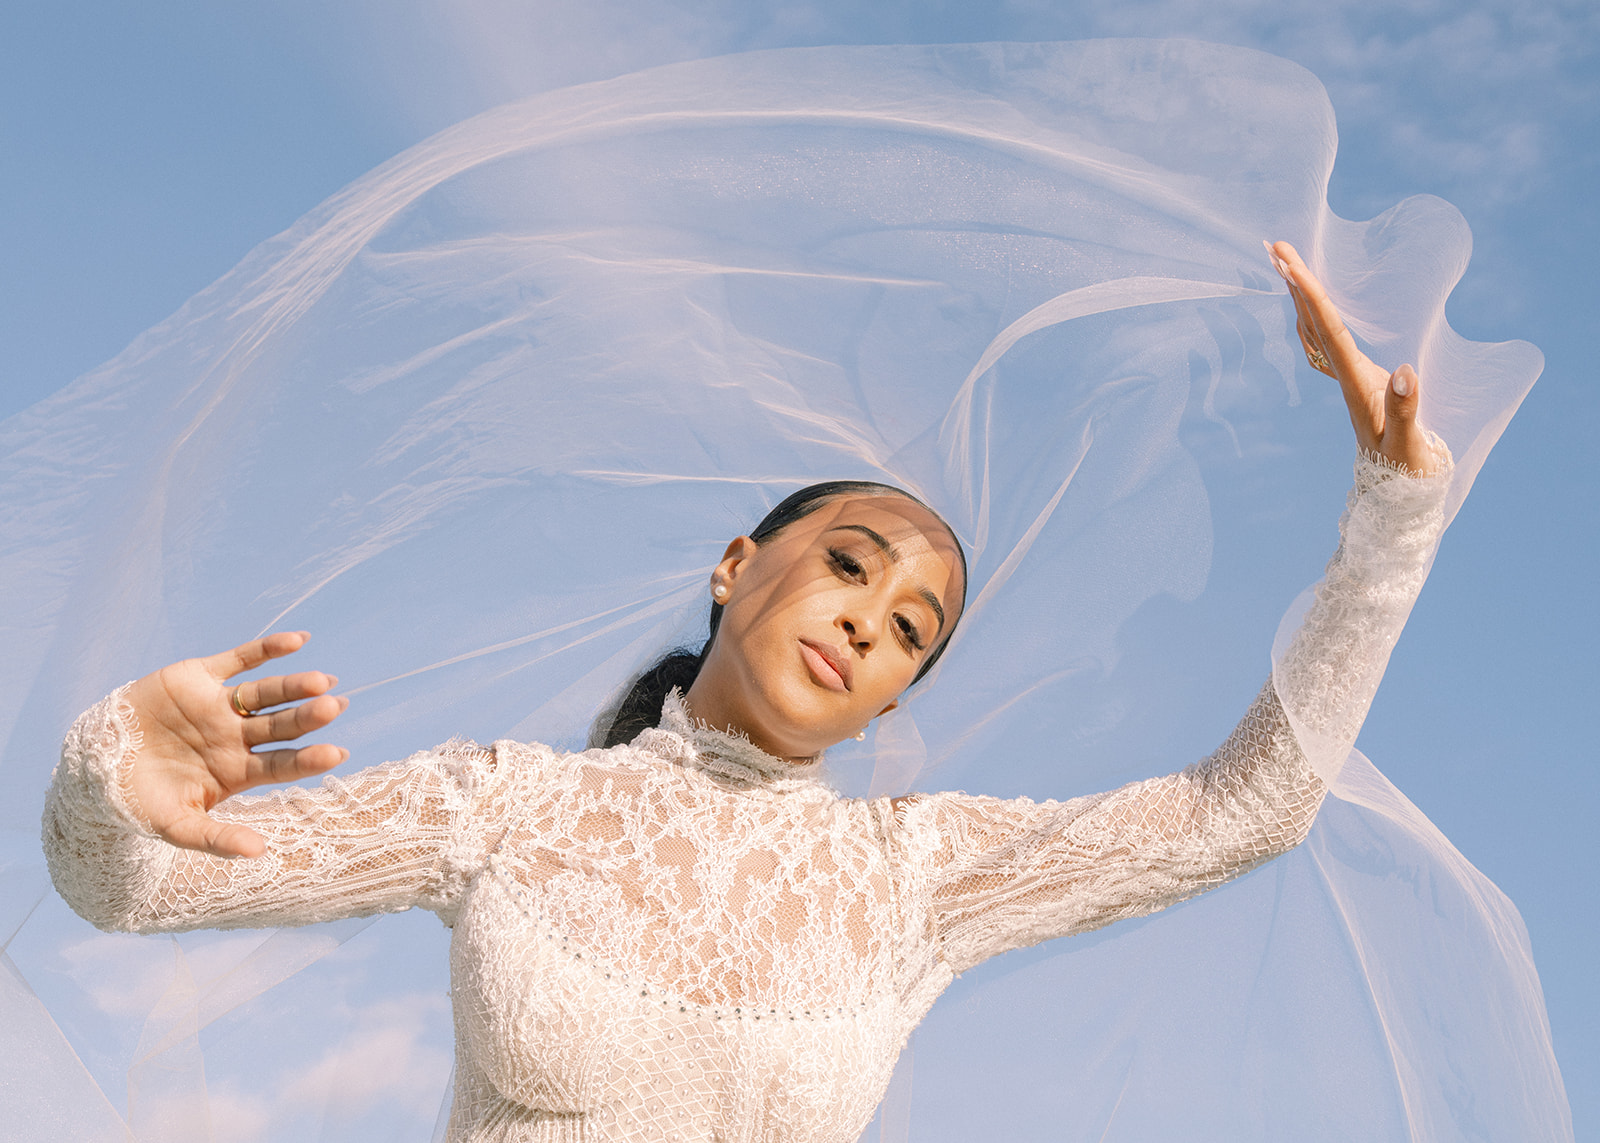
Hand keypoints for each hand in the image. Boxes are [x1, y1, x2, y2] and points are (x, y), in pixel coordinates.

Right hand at [123, 631, 348, 857]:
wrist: (95, 764)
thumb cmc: (140, 801)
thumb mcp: (178, 826)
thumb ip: (217, 839)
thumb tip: (259, 853)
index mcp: (238, 771)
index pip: (282, 764)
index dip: (309, 759)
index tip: (338, 754)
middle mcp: (237, 736)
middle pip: (281, 725)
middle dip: (307, 717)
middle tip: (335, 707)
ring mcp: (221, 705)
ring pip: (266, 692)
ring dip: (294, 686)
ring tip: (322, 681)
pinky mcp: (201, 676)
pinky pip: (240, 659)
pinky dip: (267, 648)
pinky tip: (299, 640)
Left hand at [1268, 241, 1438, 475]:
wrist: (1400, 496)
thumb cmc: (1407, 470)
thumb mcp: (1409, 443)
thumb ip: (1406, 409)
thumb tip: (1404, 370)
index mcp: (1356, 385)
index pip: (1329, 332)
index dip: (1310, 297)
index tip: (1289, 266)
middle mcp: (1345, 378)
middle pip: (1313, 324)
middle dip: (1295, 284)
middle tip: (1275, 246)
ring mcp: (1349, 380)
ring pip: (1316, 331)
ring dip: (1300, 296)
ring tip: (1284, 261)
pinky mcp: (1359, 384)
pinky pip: (1328, 344)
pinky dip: (1316, 318)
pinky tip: (1308, 306)